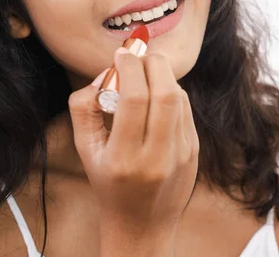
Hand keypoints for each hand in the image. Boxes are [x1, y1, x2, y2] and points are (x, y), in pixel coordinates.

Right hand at [68, 48, 199, 255]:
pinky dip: (172, 91)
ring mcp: (181, 154)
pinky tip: (158, 90)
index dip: (128, 68)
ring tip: (147, 69)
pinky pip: (185, 109)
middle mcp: (157, 157)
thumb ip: (84, 109)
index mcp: (124, 159)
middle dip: (152, 63)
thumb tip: (104, 74)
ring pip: (178, 98)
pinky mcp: (194, 150)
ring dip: (163, 75)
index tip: (121, 54)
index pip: (133, 99)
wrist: (143, 223)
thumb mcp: (86, 150)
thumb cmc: (109, 183)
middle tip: (139, 54)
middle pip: (164, 93)